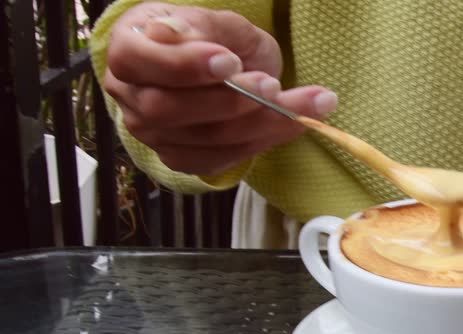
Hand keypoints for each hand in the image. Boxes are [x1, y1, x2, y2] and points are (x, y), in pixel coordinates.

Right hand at [104, 3, 337, 175]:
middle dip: (230, 100)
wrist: (221, 65)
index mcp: (126, 50)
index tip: (230, 61)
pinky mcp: (183, 158)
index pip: (138, 61)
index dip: (185, 65)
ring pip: (207, 138)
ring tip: (310, 102)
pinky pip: (224, 158)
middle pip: (170, 109)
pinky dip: (265, 141)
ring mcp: (154, 134)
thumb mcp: (215, 20)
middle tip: (273, 86)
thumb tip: (175, 35)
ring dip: (264, 122)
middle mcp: (130, 97)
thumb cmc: (211, 37)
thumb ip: (204, 27)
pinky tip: (296, 121)